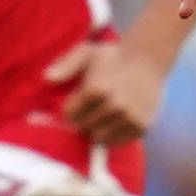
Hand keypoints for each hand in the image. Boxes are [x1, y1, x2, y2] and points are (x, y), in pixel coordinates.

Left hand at [46, 39, 163, 145]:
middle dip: (83, 119)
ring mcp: (129, 117)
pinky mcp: (141, 126)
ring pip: (99, 137)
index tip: (76, 102)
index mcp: (96, 88)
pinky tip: (115, 120)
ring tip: (103, 114)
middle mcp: (114, 105)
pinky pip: (117, 142)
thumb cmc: (112, 56)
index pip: (69, 115)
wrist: (149, 58)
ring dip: (97, 129)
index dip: (70, 109)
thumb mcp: (86, 53)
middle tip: (91, 107)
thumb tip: (46, 79)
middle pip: (83, 127)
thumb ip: (65, 65)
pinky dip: (113, 135)